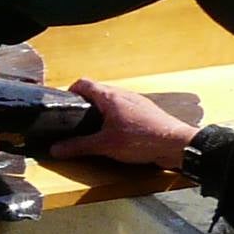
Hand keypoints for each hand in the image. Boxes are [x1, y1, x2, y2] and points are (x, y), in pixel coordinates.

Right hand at [48, 79, 197, 169]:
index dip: (70, 92)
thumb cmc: (142, 140)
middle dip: (85, 105)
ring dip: (101, 111)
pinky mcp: (146, 112)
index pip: (83, 83)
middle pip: (97, 91)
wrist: (178, 145)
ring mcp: (137, 102)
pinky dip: (116, 117)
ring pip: (112, 100)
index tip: (65, 106)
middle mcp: (123, 94)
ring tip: (96, 129)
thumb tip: (55, 150)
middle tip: (77, 121)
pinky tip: (117, 133)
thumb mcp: (104, 145)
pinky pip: (124, 108)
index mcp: (110, 97)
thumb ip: (78, 146)